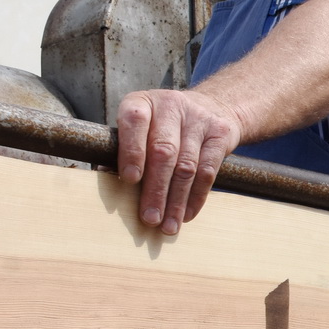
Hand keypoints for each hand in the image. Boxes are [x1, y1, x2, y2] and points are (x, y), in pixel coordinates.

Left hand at [116, 88, 242, 233]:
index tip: (130, 180)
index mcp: (143, 103)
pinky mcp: (220, 133)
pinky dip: (197, 197)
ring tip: (168, 225)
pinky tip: (187, 214)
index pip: (135, 122)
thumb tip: (107, 182)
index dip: (132, 151)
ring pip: (187, 166)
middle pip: (163, 151)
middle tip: (149, 218)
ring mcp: (199, 118)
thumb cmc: (163, 126)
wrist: (212, 106)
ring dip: (176, 201)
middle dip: (156, 189)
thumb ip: (124, 150)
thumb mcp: (142, 126)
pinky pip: (208, 170)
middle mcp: (171, 106)